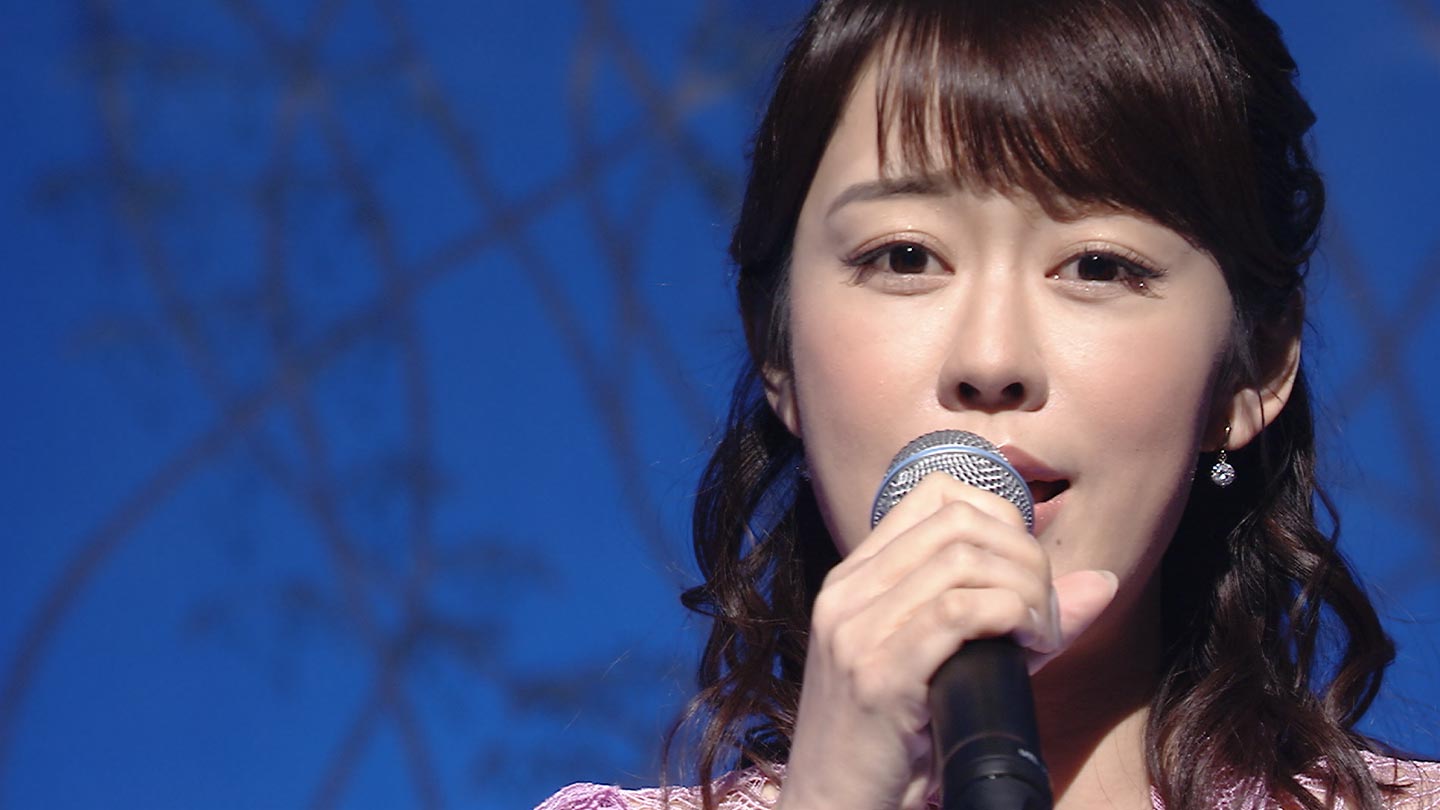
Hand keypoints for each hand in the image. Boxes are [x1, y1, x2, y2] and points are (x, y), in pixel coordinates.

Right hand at [775, 474, 1118, 809]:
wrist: (833, 808)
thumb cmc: (893, 745)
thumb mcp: (947, 666)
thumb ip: (1016, 619)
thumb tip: (1101, 583)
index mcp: (855, 580)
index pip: (933, 494)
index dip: (1000, 516)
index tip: (1026, 571)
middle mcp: (847, 593)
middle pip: (958, 520)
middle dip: (1025, 556)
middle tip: (1046, 613)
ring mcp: (855, 630)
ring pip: (962, 558)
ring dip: (1026, 589)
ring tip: (1041, 633)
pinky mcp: (876, 674)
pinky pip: (956, 611)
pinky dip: (1012, 617)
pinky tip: (1030, 645)